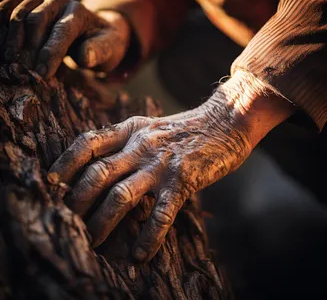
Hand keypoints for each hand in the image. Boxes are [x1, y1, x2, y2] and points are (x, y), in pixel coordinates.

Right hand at [0, 0, 129, 77]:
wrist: (96, 29)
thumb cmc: (103, 43)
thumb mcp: (109, 50)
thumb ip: (98, 52)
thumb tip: (84, 57)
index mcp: (79, 12)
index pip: (61, 32)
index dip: (50, 54)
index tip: (41, 74)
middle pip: (34, 21)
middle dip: (27, 49)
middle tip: (23, 72)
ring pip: (17, 15)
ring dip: (10, 40)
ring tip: (10, 64)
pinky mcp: (28, 0)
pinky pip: (7, 10)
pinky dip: (2, 28)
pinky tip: (4, 48)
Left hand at [48, 71, 292, 261]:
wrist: (225, 121)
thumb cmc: (185, 129)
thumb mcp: (150, 126)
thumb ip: (126, 140)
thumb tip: (100, 163)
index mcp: (130, 130)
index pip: (88, 143)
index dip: (65, 163)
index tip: (50, 183)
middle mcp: (141, 146)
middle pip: (97, 174)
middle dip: (77, 201)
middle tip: (68, 221)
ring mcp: (161, 163)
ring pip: (121, 196)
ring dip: (102, 223)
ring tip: (92, 242)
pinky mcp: (182, 180)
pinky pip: (160, 215)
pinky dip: (148, 238)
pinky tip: (139, 256)